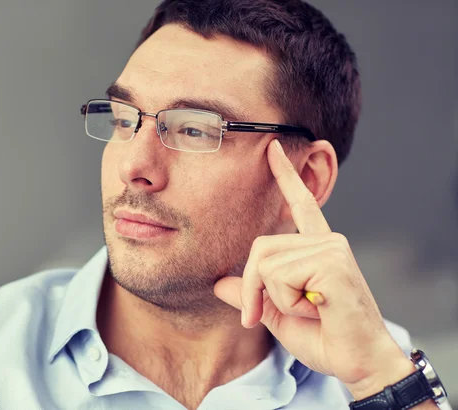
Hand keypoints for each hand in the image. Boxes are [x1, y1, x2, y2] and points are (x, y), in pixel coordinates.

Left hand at [214, 139, 413, 398]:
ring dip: (274, 299)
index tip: (272, 147)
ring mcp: (331, 248)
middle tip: (257, 317)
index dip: (284, 176)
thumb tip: (217, 284)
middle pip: (260, 247)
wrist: (358, 362)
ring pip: (266, 263)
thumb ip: (252, 295)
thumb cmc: (325, 338)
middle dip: (251, 288)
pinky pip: (280, 276)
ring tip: (306, 312)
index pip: (299, 204)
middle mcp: (326, 241)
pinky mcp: (332, 261)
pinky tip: (316, 310)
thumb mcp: (278, 315)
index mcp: (317, 248)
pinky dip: (287, 303)